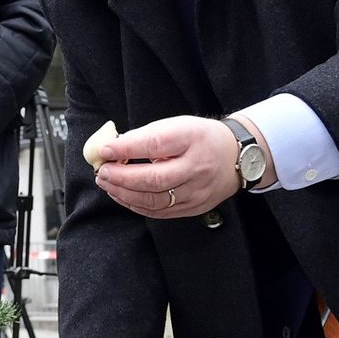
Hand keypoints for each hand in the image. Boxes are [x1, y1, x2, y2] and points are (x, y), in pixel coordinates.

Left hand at [93, 115, 261, 217]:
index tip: (105, 150)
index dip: (127, 148)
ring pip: (155, 200)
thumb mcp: (178, 125)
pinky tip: (123, 196)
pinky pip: (160, 212)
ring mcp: (197, 191)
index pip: (156, 144)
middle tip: (102, 172)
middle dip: (122, 178)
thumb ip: (147, 136)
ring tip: (107, 184)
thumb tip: (114, 148)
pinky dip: (136, 205)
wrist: (236, 158)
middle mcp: (198, 167)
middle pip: (154, 179)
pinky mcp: (194, 207)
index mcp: (193, 138)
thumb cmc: (201, 138)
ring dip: (124, 194)